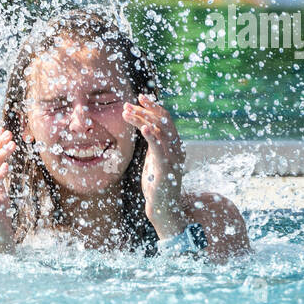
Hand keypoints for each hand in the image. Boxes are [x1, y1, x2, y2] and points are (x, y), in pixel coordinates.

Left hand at [122, 94, 189, 238]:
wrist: (163, 206)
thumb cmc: (157, 184)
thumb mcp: (154, 159)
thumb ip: (153, 144)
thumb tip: (145, 127)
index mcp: (174, 144)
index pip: (165, 119)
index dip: (153, 106)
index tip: (139, 98)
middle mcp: (176, 147)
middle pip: (163, 120)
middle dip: (145, 110)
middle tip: (126, 105)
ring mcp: (173, 157)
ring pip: (160, 130)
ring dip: (142, 119)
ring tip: (126, 113)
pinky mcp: (166, 167)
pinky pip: (159, 148)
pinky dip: (152, 135)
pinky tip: (144, 127)